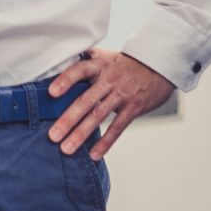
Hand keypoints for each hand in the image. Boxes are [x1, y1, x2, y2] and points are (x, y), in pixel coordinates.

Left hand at [46, 48, 174, 159]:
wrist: (158, 66)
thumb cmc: (125, 63)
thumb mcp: (105, 56)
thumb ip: (84, 60)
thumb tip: (58, 60)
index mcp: (99, 66)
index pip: (79, 71)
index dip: (65, 81)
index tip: (51, 93)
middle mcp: (109, 80)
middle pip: (86, 101)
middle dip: (68, 119)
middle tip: (52, 136)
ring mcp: (122, 95)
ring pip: (98, 116)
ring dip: (81, 134)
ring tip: (66, 149)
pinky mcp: (133, 108)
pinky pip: (118, 127)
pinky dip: (106, 142)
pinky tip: (94, 154)